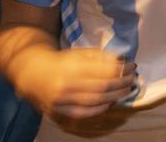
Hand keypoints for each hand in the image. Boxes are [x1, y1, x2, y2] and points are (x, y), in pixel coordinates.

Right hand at [19, 47, 135, 120]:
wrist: (33, 74)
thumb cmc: (61, 61)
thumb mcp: (80, 53)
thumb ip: (100, 57)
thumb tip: (122, 63)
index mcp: (71, 67)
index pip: (103, 70)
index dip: (121, 69)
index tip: (132, 66)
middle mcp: (65, 85)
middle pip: (101, 87)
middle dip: (121, 83)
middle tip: (133, 79)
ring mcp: (60, 101)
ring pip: (94, 101)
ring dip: (115, 96)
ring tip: (126, 90)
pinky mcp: (57, 111)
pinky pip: (83, 113)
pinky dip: (99, 109)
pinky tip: (110, 102)